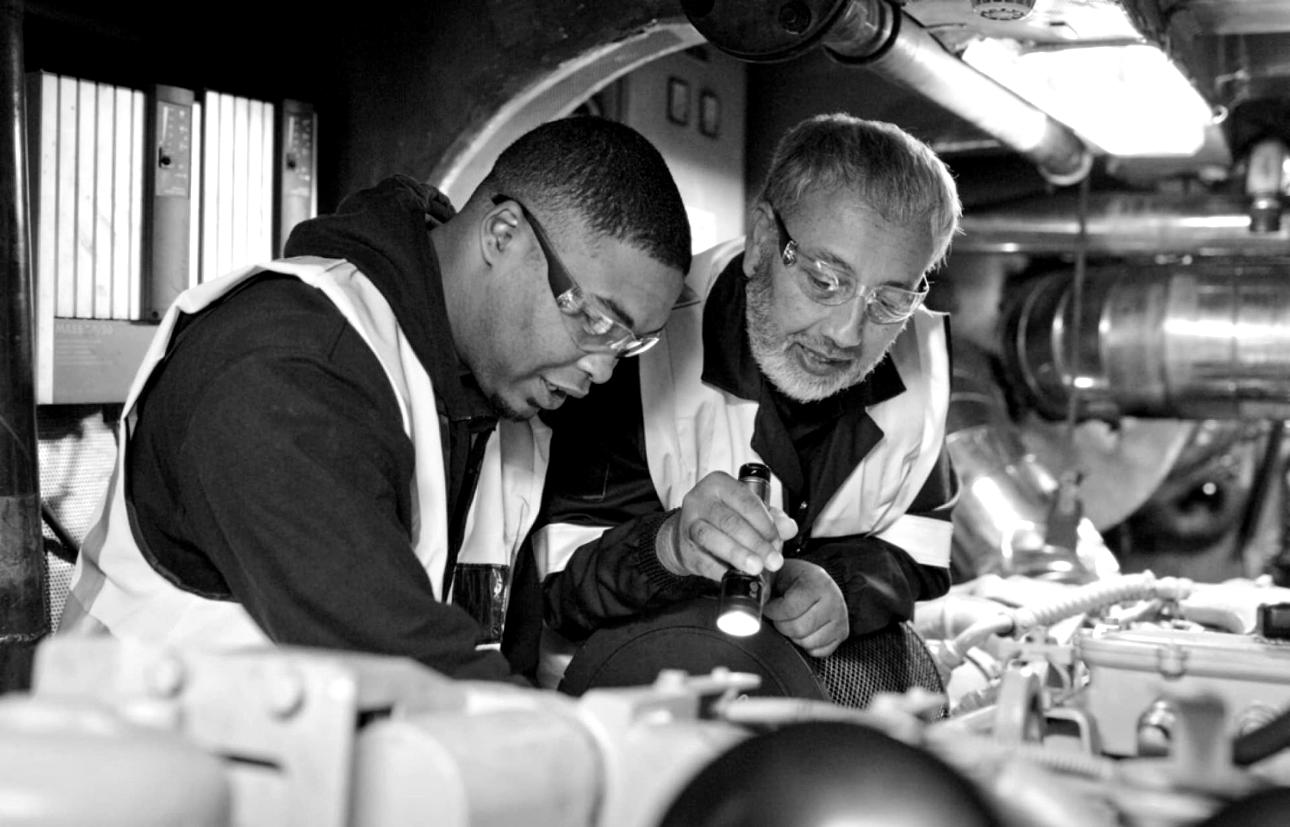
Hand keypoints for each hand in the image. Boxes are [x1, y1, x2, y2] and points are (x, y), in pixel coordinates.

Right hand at [655, 471, 796, 581]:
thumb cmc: (723, 518)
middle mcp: (700, 500)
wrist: (687, 533)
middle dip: (756, 543)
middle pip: (730, 521)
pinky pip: (703, 560)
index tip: (778, 539)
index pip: (745, 501)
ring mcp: (688, 524)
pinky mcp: (684, 549)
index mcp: (718, 484)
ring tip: (756, 568)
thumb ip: (772, 518)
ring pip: (712, 538)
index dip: (765, 522)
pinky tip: (735, 575)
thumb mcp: (748, 511)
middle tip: (773, 560)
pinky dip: (721, 570)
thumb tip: (789, 528)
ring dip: (737, 555)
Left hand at [763, 559, 848, 657]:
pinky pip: (818, 651)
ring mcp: (840, 619)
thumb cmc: (794, 579)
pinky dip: (806, 645)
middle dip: (781, 625)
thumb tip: (756, 603)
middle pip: (798, 628)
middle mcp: (834, 600)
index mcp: (818, 582)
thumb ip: (764, 585)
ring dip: (793, 636)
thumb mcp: (778, 573)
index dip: (773, 611)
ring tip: (791, 621)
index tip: (768, 607)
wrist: (816, 581)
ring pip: (807, 642)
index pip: (790, 608)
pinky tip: (803, 630)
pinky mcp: (842, 633)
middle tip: (778, 617)